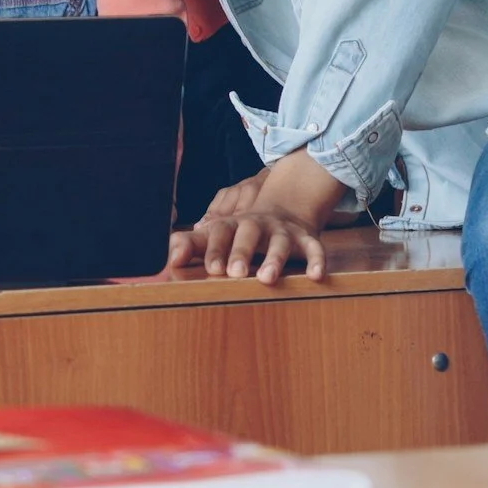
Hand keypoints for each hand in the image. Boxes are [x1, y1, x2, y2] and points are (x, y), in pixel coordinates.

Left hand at [165, 154, 348, 285]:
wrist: (283, 209)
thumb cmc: (241, 231)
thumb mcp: (218, 233)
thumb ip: (193, 244)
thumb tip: (171, 259)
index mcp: (233, 225)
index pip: (220, 234)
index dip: (214, 250)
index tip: (210, 269)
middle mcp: (257, 225)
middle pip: (248, 234)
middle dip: (241, 252)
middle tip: (234, 273)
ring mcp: (282, 231)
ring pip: (279, 242)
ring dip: (274, 259)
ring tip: (267, 278)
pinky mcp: (306, 239)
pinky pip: (314, 249)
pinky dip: (317, 261)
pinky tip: (316, 276)